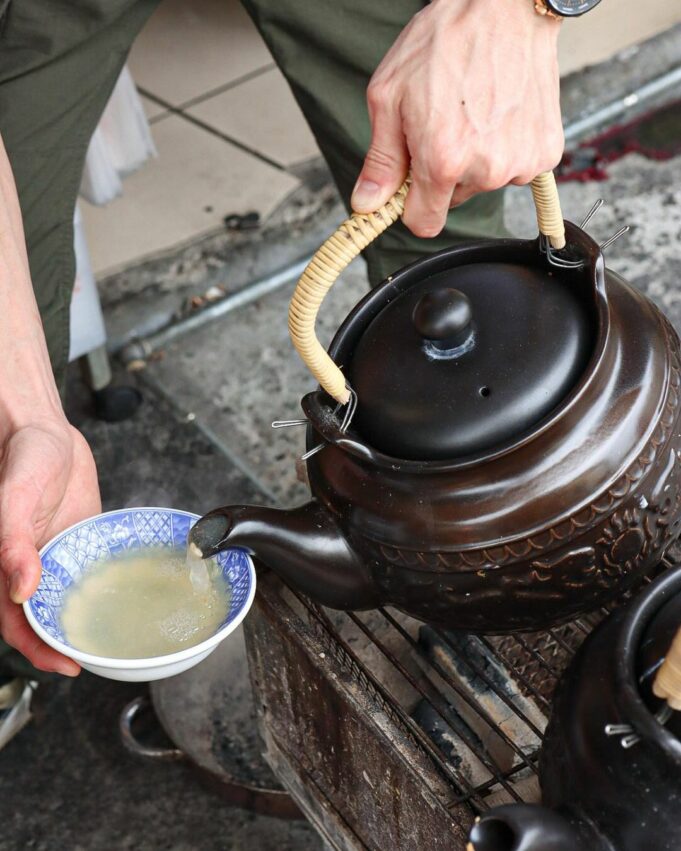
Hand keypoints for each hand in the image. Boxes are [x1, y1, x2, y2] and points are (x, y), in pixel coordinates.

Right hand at [0, 419, 100, 674]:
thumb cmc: (21, 457)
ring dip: (80, 622)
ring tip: (110, 640)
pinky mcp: (77, 540)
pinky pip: (86, 571)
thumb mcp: (14, 497)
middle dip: (64, 644)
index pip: (17, 622)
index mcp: (6, 564)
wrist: (45, 430)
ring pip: (65, 600)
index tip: (66, 666)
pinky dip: (96, 589)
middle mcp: (30, 566)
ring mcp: (55, 555)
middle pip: (42, 619)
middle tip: (96, 659)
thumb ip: (12, 542)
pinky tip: (119, 599)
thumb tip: (22, 590)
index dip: (38, 649)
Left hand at [351, 0, 563, 236]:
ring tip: (475, 110)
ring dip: (475, 158)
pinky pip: (514, 169)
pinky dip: (505, 148)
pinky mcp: (545, 153)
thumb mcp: (390, 96)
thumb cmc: (446, 41)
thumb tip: (367, 204)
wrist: (508, 6)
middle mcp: (485, 169)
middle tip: (444, 123)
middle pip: (451, 200)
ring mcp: (520, 163)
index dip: (411, 206)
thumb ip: (380, 160)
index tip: (410, 186)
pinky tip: (500, 113)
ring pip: (483, 183)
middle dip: (442, 171)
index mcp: (442, 161)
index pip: (423, 223)